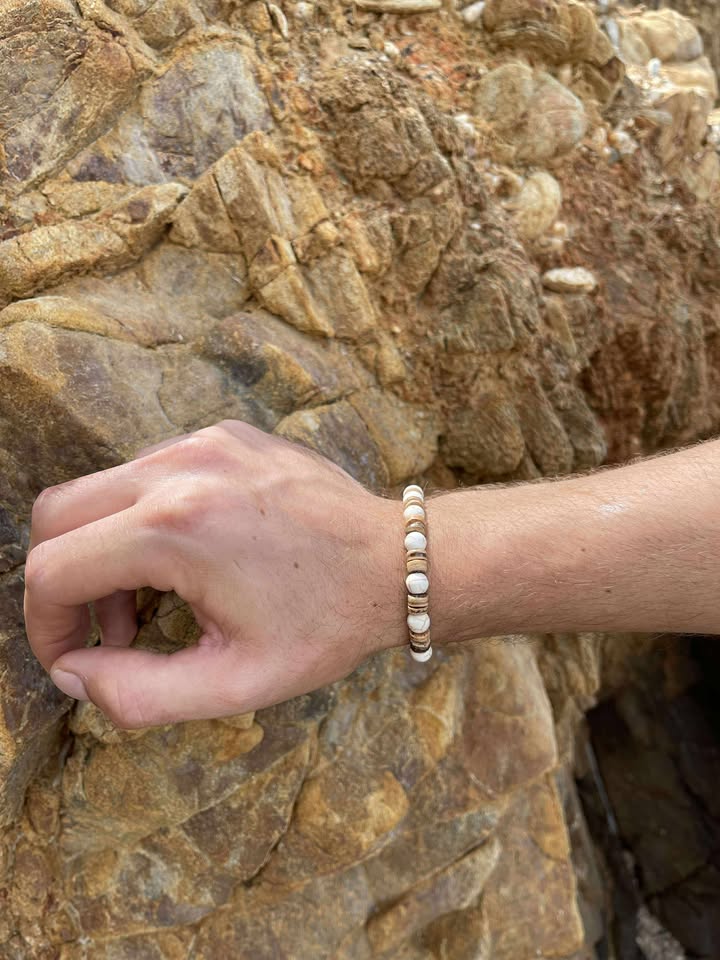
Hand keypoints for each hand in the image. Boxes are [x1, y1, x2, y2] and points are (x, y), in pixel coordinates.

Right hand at [24, 421, 405, 727]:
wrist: (395, 562)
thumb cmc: (325, 625)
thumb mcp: (235, 684)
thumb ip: (137, 694)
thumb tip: (74, 672)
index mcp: (176, 529)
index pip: (51, 572)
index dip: (44, 628)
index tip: (74, 660)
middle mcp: (179, 468)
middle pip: (55, 516)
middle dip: (62, 583)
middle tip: (108, 631)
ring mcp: (201, 441)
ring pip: (96, 490)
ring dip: (101, 549)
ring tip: (151, 602)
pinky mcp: (221, 434)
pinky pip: (144, 472)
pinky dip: (138, 518)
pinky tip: (185, 559)